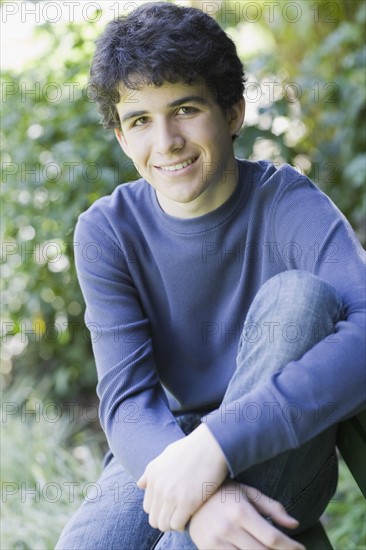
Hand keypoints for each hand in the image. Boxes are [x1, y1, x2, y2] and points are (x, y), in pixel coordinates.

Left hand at [137, 423, 227, 530]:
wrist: (211, 445)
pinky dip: (183, 524)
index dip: (160, 509)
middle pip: (154, 520)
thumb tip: (139, 485)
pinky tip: (191, 515)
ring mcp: (172, 496)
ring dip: (174, 524)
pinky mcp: (187, 502)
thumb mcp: (166, 454)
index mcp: (153, 476)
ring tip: (185, 515)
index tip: (172, 507)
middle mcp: (159, 487)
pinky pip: (177, 525)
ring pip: (164, 525)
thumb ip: (151, 470)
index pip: (148, 507)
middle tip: (179, 514)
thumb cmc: (191, 448)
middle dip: (166, 519)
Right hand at [188, 481, 305, 549]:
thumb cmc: (224, 492)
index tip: (301, 548)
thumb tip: (294, 524)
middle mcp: (228, 528)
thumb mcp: (248, 493)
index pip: (272, 537)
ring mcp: (216, 541)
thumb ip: (272, 508)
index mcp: (240, 511)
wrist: (189, 495)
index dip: (290, 547)